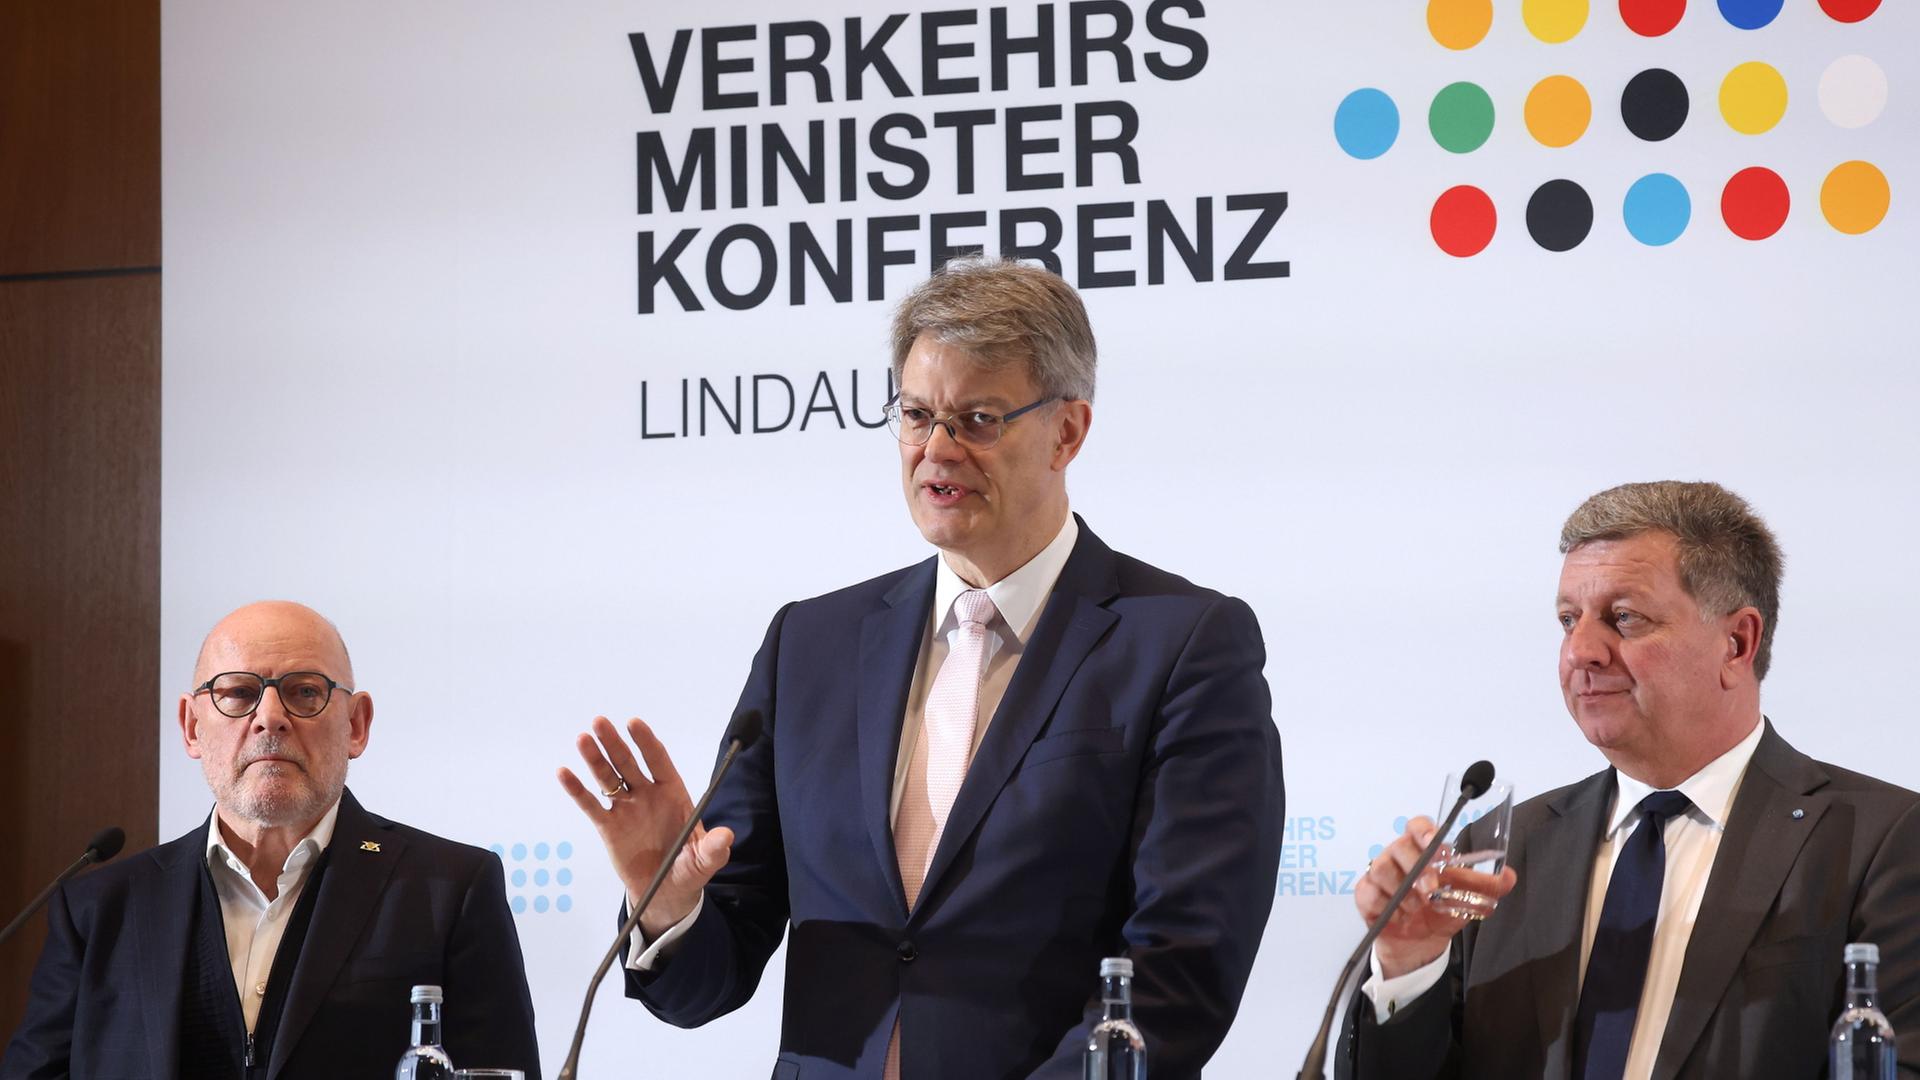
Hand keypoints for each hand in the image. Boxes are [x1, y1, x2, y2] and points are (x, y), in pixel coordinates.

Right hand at [558, 716, 733, 939]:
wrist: (665, 893)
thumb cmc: (688, 869)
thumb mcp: (705, 861)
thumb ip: (713, 848)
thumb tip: (726, 836)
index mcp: (673, 794)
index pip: (658, 761)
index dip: (646, 741)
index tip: (633, 723)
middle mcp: (647, 795)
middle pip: (629, 763)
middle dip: (615, 743)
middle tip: (600, 722)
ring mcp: (627, 809)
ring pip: (608, 779)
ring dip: (595, 759)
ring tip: (582, 740)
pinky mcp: (609, 827)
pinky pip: (591, 806)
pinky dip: (577, 790)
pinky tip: (564, 773)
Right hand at [1355, 816, 1517, 978]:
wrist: (1420, 945)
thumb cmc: (1441, 912)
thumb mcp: (1469, 902)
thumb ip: (1488, 887)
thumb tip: (1509, 877)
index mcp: (1423, 849)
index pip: (1417, 826)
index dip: (1423, 830)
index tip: (1434, 843)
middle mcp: (1399, 856)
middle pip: (1400, 847)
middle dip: (1417, 869)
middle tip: (1431, 891)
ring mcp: (1379, 874)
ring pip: (1382, 868)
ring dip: (1402, 891)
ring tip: (1416, 908)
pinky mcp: (1365, 894)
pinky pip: (1368, 892)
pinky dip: (1386, 905)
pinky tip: (1399, 916)